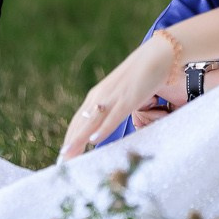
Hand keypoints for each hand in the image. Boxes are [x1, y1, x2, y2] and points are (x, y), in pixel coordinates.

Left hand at [58, 34, 178, 161]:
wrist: (157, 54)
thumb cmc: (140, 76)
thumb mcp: (120, 94)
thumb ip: (111, 108)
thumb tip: (103, 125)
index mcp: (97, 96)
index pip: (78, 122)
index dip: (69, 139)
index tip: (63, 157)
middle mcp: (100, 97)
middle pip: (80, 124)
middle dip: (70, 145)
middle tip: (60, 164)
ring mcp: (113, 98)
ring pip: (91, 122)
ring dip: (78, 140)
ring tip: (67, 156)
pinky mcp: (128, 98)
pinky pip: (113, 117)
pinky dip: (102, 129)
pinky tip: (93, 139)